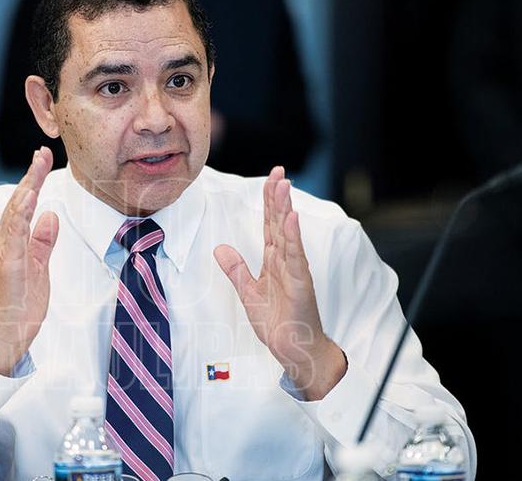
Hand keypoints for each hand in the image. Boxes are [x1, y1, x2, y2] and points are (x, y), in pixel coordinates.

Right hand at [0, 147, 58, 374]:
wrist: (8, 334)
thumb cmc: (21, 304)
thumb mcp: (39, 266)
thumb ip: (43, 241)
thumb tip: (50, 216)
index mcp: (11, 241)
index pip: (24, 205)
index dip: (33, 181)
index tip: (43, 159)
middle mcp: (3, 242)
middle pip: (18, 202)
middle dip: (31, 176)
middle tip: (43, 152)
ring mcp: (3, 251)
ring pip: (14, 212)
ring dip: (27, 187)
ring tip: (37, 166)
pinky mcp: (8, 263)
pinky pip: (14, 233)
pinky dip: (21, 213)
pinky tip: (30, 198)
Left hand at [213, 166, 345, 399]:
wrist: (294, 349)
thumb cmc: (278, 323)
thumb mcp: (248, 293)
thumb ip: (236, 269)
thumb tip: (220, 248)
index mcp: (273, 261)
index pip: (270, 225)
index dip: (269, 202)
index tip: (270, 179)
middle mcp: (285, 261)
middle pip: (279, 223)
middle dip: (278, 197)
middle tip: (279, 171)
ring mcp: (295, 271)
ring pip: (288, 234)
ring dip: (285, 209)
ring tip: (284, 185)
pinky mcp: (301, 284)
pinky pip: (296, 257)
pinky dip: (293, 237)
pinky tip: (291, 219)